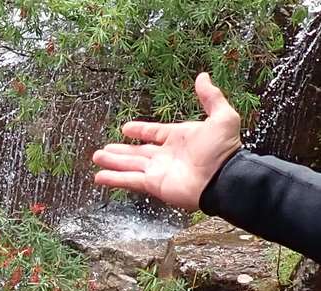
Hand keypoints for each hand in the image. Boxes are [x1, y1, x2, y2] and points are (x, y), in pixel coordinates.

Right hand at [92, 72, 240, 210]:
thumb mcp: (222, 117)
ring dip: (113, 162)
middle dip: (120, 150)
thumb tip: (203, 76)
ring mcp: (159, 171)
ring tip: (97, 157)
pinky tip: (100, 177)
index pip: (154, 133)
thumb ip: (211, 97)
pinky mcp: (154, 185)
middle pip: (137, 152)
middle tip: (104, 149)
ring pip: (130, 165)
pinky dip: (114, 180)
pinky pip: (130, 181)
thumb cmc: (224, 150)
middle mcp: (166, 155)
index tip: (126, 128)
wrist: (223, 178)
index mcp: (179, 138)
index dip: (140, 130)